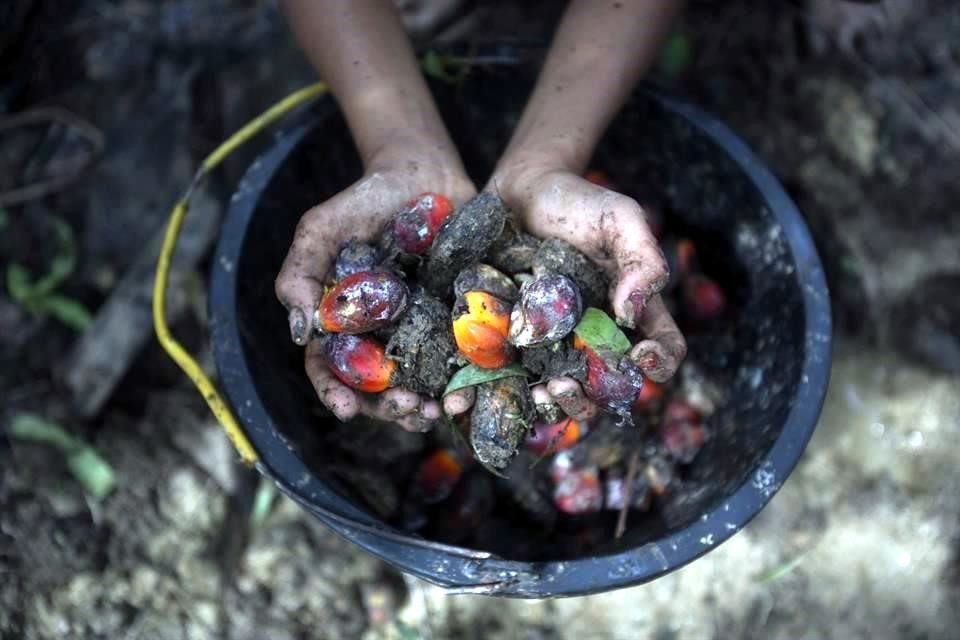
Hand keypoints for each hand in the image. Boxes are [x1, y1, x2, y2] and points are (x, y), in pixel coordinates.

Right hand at [276, 146, 475, 429]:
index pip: (331, 368)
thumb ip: (301, 274)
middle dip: (389, 407)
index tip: (346, 410)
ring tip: (436, 411)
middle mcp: (380, 334)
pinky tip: (466, 389)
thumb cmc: (364, 200)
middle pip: (378, 387)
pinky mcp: (457, 321)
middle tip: (407, 409)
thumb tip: (300, 331)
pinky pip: (459, 358)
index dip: (336, 393)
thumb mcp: (321, 229)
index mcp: (342, 323)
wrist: (425, 173)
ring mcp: (420, 330)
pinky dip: (462, 379)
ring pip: (419, 382)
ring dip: (425, 404)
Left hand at [444, 164, 685, 420]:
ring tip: (543, 390)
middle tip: (569, 384)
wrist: (514, 193)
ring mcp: (556, 346)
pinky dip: (510, 395)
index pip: (664, 350)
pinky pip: (518, 381)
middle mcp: (596, 337)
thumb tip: (632, 311)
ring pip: (567, 396)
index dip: (659, 364)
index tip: (640, 356)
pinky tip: (502, 390)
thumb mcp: (618, 218)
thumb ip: (642, 259)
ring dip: (559, 405)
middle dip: (594, 398)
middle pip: (611, 389)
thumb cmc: (575, 201)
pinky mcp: (516, 346)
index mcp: (632, 312)